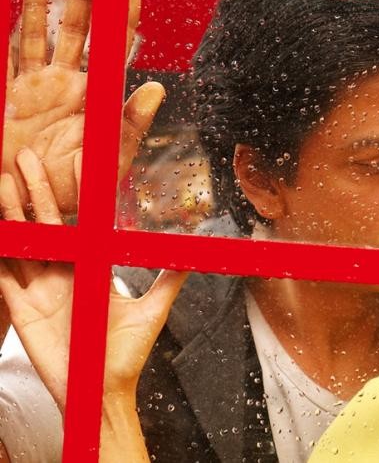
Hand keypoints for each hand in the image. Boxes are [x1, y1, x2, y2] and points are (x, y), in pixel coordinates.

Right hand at [0, 149, 186, 411]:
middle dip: (37, 190)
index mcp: (92, 268)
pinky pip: (4, 273)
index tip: (79, 161)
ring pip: (22, 240)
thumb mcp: (152, 311)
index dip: (80, 192)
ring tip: (4, 179)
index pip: (83, 222)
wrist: (101, 391)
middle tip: (28, 156)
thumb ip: (169, 280)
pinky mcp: (21, 307)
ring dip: (12, 210)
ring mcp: (40, 287)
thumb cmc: (125, 354)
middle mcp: (63, 272)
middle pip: (47, 222)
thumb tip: (191, 255)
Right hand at [3, 0, 164, 214]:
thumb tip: (156, 89)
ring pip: (41, 33)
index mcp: (98, 100)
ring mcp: (39, 85)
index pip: (113, 51)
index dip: (121, 22)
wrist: (34, 202)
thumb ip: (130, 126)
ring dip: (42, 2)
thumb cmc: (77, 189)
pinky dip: (11, 23)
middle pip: (78, 32)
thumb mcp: (108, 160)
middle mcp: (70, 86)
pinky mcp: (12, 92)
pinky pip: (10, 50)